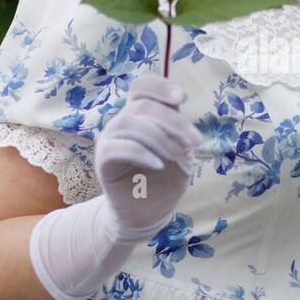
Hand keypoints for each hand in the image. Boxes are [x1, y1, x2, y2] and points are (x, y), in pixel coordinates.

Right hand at [95, 76, 201, 240]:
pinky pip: (116, 148)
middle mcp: (122, 123)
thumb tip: (177, 110)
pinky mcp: (103, 162)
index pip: (142, 86)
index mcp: (140, 115)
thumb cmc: (165, 179)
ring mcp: (110, 140)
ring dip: (159, 138)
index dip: (160, 86)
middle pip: (142, 105)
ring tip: (175, 157)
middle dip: (174, 121)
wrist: (149, 213)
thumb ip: (178, 129)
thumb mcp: (181, 150)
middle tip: (195, 142)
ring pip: (128, 122)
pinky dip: (141, 153)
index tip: (182, 100)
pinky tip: (159, 165)